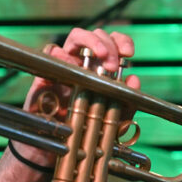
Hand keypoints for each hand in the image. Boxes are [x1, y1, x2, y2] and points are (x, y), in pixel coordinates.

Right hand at [15, 28, 140, 165]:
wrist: (62, 146)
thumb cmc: (89, 129)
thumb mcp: (114, 120)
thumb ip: (127, 103)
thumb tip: (135, 79)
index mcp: (102, 67)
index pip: (114, 43)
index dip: (122, 42)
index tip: (129, 54)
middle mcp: (85, 62)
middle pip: (97, 35)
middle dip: (108, 44)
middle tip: (113, 64)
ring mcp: (66, 65)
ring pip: (76, 36)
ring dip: (91, 41)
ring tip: (100, 57)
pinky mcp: (47, 73)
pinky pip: (51, 53)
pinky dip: (59, 53)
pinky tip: (68, 62)